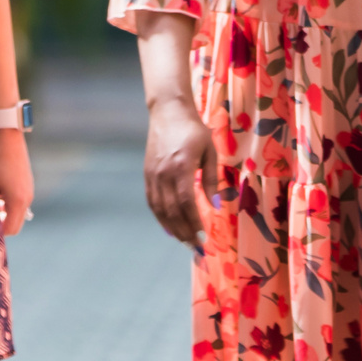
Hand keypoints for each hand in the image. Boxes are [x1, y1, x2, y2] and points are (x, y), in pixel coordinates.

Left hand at [0, 130, 34, 236]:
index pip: (11, 230)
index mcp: (18, 200)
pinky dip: (5, 202)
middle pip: (15, 223)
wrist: (4, 133)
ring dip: (2, 213)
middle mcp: (27, 197)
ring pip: (16, 212)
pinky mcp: (26, 182)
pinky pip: (17, 201)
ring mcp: (28, 189)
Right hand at [143, 98, 214, 249]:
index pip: (187, 202)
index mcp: (181, 167)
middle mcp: (163, 174)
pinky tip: (170, 228)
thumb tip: (214, 206)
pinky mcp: (147, 175)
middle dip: (185, 232)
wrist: (168, 112)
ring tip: (185, 242)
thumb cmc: (194, 130)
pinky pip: (153, 202)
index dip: (194, 222)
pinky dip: (161, 218)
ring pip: (161, 210)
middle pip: (173, 211)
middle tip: (197, 248)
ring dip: (173, 229)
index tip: (205, 237)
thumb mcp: (209, 152)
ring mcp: (152, 175)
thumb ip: (212, 180)